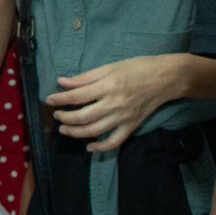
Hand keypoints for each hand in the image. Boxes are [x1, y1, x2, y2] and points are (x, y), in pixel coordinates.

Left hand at [46, 54, 182, 150]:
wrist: (166, 78)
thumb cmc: (137, 68)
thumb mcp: (109, 67)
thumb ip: (85, 77)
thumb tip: (62, 82)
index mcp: (108, 86)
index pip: (77, 96)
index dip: (60, 99)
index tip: (49, 99)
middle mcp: (115, 104)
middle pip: (83, 117)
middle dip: (65, 118)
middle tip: (57, 115)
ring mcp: (123, 117)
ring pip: (94, 131)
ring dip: (76, 133)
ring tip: (65, 129)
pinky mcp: (131, 126)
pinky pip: (114, 142)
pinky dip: (100, 147)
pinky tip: (89, 146)